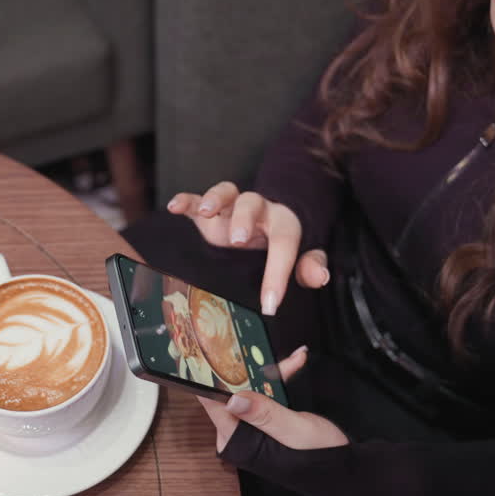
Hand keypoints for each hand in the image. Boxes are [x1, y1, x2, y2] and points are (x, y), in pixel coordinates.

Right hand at [168, 181, 331, 314]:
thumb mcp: (303, 253)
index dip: (277, 273)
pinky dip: (187, 200)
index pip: (283, 243)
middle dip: (244, 219)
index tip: (269, 303)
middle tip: (237, 239)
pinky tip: (175, 206)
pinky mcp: (209, 211)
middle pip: (252, 203)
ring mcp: (232, 207)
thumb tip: (320, 276)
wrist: (269, 218)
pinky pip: (197, 199)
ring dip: (216, 199)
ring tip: (207, 212)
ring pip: (226, 192)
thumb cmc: (284, 241)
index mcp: (283, 222)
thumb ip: (311, 264)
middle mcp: (258, 209)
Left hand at [198, 346, 346, 451]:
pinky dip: (279, 380)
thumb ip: (265, 415)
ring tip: (294, 359)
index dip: (211, 376)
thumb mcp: (294, 431)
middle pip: (233, 391)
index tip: (215, 350)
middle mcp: (240, 434)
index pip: (213, 404)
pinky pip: (265, 394)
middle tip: (268, 350)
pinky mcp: (265, 421)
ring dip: (271, 372)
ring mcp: (252, 427)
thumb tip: (233, 400)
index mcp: (239, 440)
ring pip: (252, 389)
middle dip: (252, 369)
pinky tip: (295, 365)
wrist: (344, 469)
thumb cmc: (321, 456)